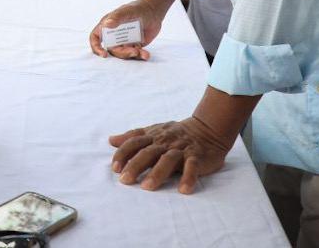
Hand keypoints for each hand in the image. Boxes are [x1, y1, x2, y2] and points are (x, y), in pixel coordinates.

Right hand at [89, 0, 164, 59]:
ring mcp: (124, 41)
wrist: (154, 11)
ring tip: (144, 54)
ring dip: (132, 55)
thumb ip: (117, 17)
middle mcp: (114, 34)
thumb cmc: (138, 8)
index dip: (96, 47)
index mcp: (107, 25)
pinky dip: (140, 56)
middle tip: (135, 51)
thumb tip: (106, 25)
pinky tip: (146, 54)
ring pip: (123, 54)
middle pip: (112, 49)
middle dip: (123, 53)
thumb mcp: (128, 11)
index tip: (104, 54)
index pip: (95, 38)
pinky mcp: (134, 45)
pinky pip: (134, 54)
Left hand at [109, 117, 231, 193]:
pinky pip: (192, 166)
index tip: (115, 168)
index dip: (124, 154)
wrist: (206, 128)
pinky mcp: (197, 157)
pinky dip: (189, 177)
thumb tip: (111, 140)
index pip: (135, 142)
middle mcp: (165, 142)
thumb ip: (132, 137)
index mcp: (153, 136)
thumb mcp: (152, 131)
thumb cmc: (174, 133)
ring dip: (157, 173)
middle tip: (125, 180)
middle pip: (148, 152)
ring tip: (147, 187)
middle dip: (135, 166)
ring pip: (168, 160)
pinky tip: (183, 190)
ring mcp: (181, 149)